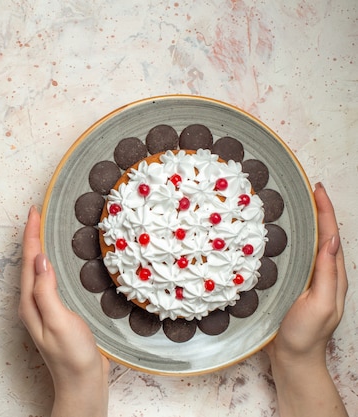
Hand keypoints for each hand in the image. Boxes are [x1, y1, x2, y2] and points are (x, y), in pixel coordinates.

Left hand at [19, 206, 108, 416]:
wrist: (83, 383)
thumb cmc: (72, 357)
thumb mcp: (59, 322)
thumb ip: (47, 291)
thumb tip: (40, 260)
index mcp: (31, 303)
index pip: (29, 261)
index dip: (31, 235)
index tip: (34, 212)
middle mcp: (34, 303)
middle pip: (30, 263)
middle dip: (33, 236)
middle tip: (38, 214)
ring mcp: (45, 308)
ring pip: (39, 270)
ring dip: (41, 248)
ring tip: (45, 229)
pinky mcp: (58, 312)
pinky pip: (51, 280)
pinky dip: (53, 264)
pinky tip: (59, 260)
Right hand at [265, 182, 347, 416]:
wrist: (292, 359)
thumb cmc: (305, 334)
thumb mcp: (320, 303)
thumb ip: (327, 272)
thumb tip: (331, 238)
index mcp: (331, 275)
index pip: (330, 234)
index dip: (325, 210)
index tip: (316, 188)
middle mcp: (321, 273)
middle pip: (320, 234)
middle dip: (315, 210)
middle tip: (302, 189)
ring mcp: (307, 279)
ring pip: (307, 244)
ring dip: (302, 223)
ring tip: (289, 204)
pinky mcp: (292, 285)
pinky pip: (293, 256)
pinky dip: (289, 240)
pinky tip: (276, 236)